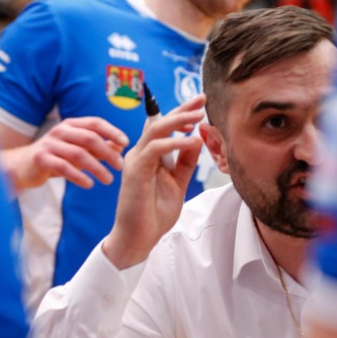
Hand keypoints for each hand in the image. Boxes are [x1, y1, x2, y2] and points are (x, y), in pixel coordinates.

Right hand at [0, 117, 128, 190]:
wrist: (23, 166)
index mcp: (71, 125)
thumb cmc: (55, 157)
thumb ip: (97, 147)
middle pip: (89, 138)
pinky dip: (79, 176)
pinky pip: (64, 167)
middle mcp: (60, 131)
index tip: (126, 143)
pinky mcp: (41, 159)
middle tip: (119, 167)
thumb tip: (120, 146)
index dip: (112, 131)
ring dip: (97, 168)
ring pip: (78, 154)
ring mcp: (49, 144)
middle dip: (107, 153)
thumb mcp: (77, 149)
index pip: (95, 123)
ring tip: (108, 180)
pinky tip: (89, 184)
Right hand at [102, 95, 205, 268]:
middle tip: (201, 99)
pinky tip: (191, 141)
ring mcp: (135, 161)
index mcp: (149, 156)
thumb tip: (197, 139)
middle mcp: (140, 154)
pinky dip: (174, 143)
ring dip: (178, 121)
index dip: (181, 113)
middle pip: (159, 123)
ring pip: (155, 131)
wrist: (139, 238)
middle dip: (181, 109)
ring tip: (198, 116)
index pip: (164, 128)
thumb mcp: (177, 183)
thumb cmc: (154, 213)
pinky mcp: (134, 171)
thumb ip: (185, 162)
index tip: (201, 103)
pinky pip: (155, 149)